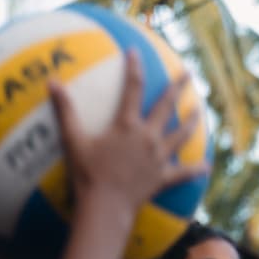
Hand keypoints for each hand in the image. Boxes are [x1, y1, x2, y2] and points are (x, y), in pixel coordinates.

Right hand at [49, 48, 200, 213]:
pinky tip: (208, 166)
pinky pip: (184, 172)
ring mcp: (159, 157)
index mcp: (127, 125)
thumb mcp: (73, 141)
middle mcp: (148, 137)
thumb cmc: (87, 175)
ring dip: (191, 120)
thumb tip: (51, 82)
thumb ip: (65, 111)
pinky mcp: (164, 177)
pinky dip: (196, 169)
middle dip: (178, 87)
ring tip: (199, 110)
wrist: (105, 207)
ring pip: (182, 134)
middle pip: (167, 106)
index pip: (132, 88)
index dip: (134, 67)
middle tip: (188, 73)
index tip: (136, 52)